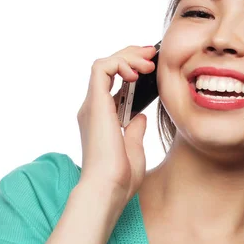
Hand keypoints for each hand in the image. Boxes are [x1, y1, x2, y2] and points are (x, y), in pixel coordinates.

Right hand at [76, 44, 156, 210]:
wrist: (109, 189)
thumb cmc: (121, 178)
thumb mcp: (134, 149)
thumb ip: (135, 130)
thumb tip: (140, 116)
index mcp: (102, 119)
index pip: (113, 83)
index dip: (131, 68)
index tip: (152, 65)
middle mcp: (94, 109)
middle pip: (108, 69)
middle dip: (130, 56)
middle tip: (152, 54)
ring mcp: (92, 106)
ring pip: (103, 64)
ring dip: (127, 57)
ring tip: (148, 63)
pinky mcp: (94, 103)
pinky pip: (101, 68)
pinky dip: (119, 63)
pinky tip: (136, 72)